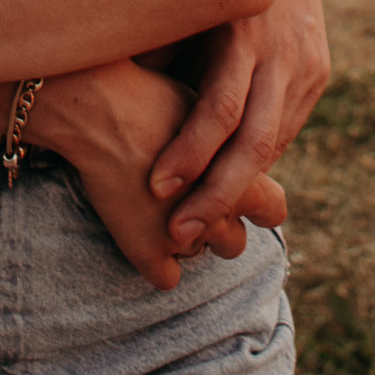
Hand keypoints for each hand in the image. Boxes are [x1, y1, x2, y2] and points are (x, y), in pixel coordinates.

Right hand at [42, 63, 287, 291]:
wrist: (101, 107)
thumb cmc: (151, 95)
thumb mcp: (206, 106)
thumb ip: (229, 137)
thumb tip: (239, 143)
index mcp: (241, 178)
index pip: (273, 210)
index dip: (259, 204)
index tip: (239, 191)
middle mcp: (218, 215)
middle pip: (235, 242)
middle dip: (219, 224)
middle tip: (193, 197)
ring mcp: (181, 237)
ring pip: (198, 255)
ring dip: (187, 240)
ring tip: (163, 208)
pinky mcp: (145, 250)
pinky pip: (165, 278)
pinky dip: (156, 260)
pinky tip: (143, 230)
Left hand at [145, 0, 329, 257]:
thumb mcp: (183, 0)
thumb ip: (163, 47)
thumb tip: (109, 90)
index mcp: (242, 31)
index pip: (219, 111)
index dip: (188, 153)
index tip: (155, 186)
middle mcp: (281, 52)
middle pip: (252, 142)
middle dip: (214, 193)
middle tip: (178, 231)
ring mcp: (306, 63)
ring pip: (273, 143)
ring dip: (237, 188)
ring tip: (199, 224)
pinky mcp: (318, 71)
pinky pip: (286, 128)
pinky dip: (258, 160)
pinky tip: (231, 185)